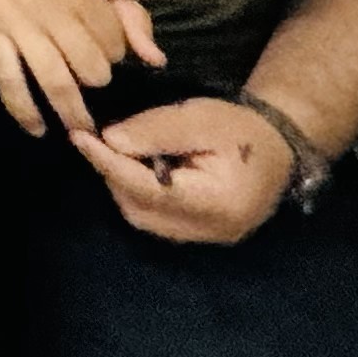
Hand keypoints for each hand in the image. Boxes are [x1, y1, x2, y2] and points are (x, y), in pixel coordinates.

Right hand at [0, 0, 163, 137]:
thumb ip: (126, 11)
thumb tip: (155, 60)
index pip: (113, 40)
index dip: (116, 50)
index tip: (106, 47)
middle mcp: (51, 7)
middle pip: (90, 66)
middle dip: (97, 77)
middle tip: (91, 74)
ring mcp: (19, 25)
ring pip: (56, 80)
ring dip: (73, 111)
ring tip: (82, 128)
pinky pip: (9, 80)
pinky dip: (23, 110)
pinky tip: (37, 129)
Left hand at [73, 98, 292, 244]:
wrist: (277, 148)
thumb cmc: (241, 130)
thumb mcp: (201, 117)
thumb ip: (156, 130)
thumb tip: (109, 140)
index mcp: (218, 203)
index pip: (149, 189)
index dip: (110, 164)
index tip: (80, 137)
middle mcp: (212, 231)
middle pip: (142, 210)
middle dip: (113, 175)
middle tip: (96, 141)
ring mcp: (207, 239)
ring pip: (144, 218)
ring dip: (123, 186)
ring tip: (116, 152)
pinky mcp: (201, 235)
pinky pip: (157, 220)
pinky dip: (138, 194)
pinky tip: (136, 169)